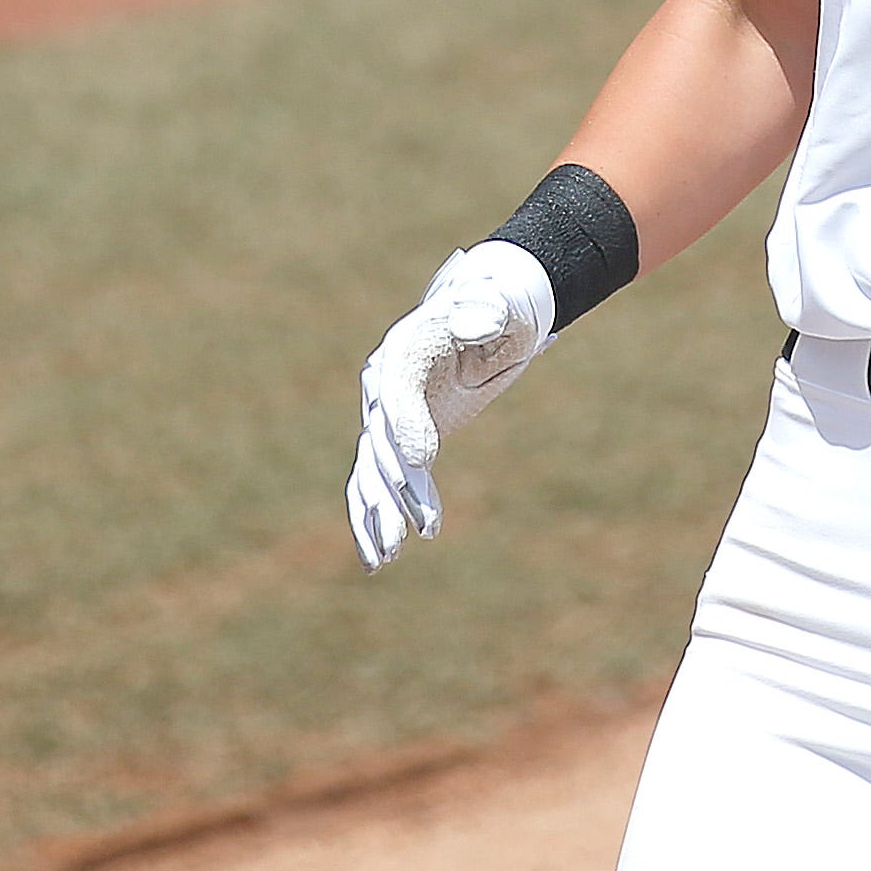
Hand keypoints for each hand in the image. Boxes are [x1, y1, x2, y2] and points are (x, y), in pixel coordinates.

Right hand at [345, 242, 557, 570]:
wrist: (486, 319)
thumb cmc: (497, 314)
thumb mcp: (499, 309)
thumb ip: (488, 314)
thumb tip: (485, 322)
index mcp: (406, 347)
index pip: (397, 386)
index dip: (406, 423)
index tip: (425, 460)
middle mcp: (382, 383)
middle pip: (381, 439)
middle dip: (395, 487)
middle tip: (410, 531)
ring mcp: (383, 416)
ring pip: (371, 470)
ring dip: (379, 514)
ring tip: (389, 558)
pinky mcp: (393, 442)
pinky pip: (374, 483)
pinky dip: (372, 519)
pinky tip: (377, 561)